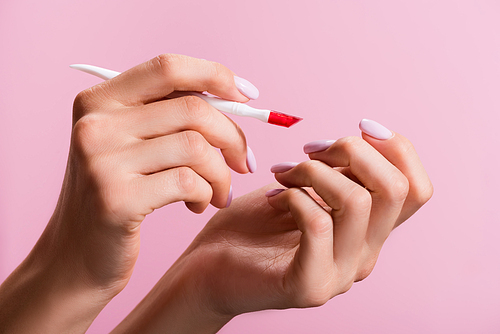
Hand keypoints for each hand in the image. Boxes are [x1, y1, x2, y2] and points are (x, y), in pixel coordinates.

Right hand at [0, 54, 256, 332]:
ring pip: (196, 148)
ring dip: (222, 174)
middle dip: (233, 138)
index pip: (169, 68)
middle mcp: (94, 124)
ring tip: (219, 193)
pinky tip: (198, 206)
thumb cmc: (118, 194)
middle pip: (193, 109)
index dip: (216, 75)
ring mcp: (101, 161)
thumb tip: (235, 97)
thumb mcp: (130, 145)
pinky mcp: (116, 199)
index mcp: (98, 100)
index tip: (248, 96)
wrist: (76, 256)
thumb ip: (169, 116)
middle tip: (245, 163)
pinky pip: (189, 182)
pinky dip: (207, 194)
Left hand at [112, 120, 431, 332]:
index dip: (397, 148)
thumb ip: (338, 173)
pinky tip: (272, 196)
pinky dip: (294, 196)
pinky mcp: (308, 286)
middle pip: (396, 190)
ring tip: (282, 171)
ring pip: (357, 201)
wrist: (208, 270)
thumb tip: (362, 139)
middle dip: (352, 151)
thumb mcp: (303, 189)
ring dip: (313, 171)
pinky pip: (318, 224)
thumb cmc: (253, 225)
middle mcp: (364, 256)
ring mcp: (339, 275)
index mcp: (368, 232)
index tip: (359, 126)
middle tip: (309, 148)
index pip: (417, 190)